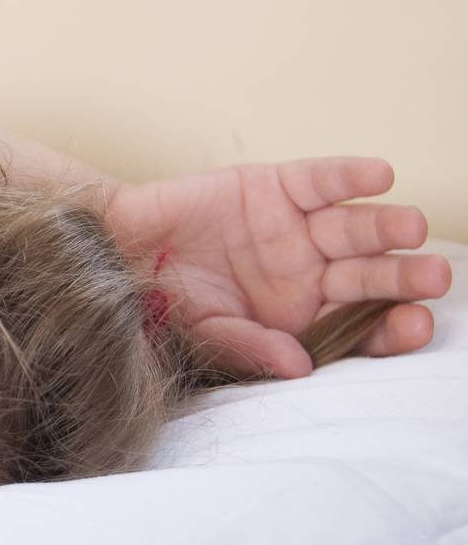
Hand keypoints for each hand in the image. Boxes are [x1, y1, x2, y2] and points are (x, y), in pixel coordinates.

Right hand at [103, 157, 452, 377]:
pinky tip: (379, 177)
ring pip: (354, 228)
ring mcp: (295, 229)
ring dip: (385, 228)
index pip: (358, 326)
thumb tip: (299, 367)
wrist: (111, 253)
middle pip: (368, 277)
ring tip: (409, 229)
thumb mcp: (202, 334)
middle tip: (433, 276)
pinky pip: (322, 181)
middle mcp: (307, 275)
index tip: (414, 325)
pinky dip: (350, 177)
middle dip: (402, 277)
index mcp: (298, 319)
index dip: (389, 327)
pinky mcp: (275, 187)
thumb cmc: (158, 304)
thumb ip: (250, 347)